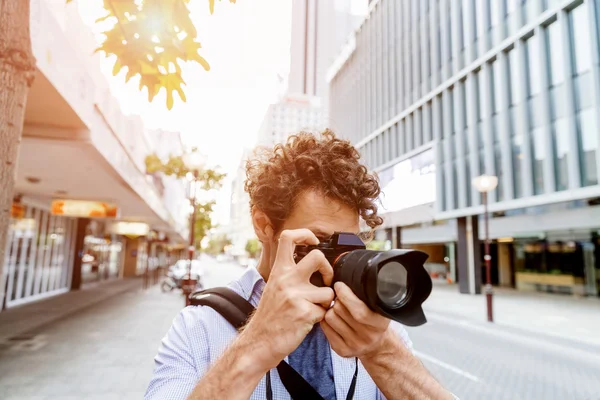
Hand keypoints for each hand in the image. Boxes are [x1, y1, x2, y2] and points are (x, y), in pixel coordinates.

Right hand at [240, 229, 334, 370]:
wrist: (259, 342)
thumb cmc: (269, 317)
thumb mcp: (273, 287)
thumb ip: (288, 273)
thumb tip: (310, 261)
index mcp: (279, 271)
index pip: (288, 237)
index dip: (305, 234)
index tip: (314, 242)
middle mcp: (286, 279)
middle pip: (318, 257)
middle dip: (328, 269)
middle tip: (326, 282)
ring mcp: (295, 296)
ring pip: (329, 291)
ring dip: (327, 302)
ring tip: (315, 308)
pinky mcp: (304, 313)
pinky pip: (326, 311)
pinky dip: (322, 318)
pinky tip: (309, 321)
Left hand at [321, 282, 392, 358]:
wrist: (377, 346)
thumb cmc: (375, 320)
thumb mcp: (379, 307)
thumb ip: (368, 296)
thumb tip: (349, 278)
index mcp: (379, 323)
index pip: (358, 310)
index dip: (345, 294)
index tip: (339, 285)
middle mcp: (368, 336)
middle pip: (339, 310)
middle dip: (337, 300)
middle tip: (340, 298)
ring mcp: (355, 345)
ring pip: (330, 317)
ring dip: (331, 310)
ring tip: (338, 309)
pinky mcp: (342, 350)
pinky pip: (325, 327)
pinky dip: (326, 320)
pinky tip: (335, 319)